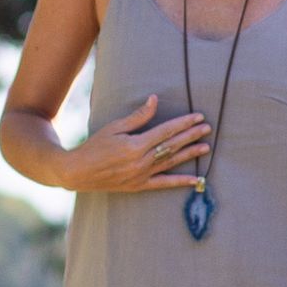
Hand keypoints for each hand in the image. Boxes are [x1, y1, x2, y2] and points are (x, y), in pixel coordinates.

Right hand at [63, 93, 209, 195]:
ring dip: (190, 155)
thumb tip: (155, 100)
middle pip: (172, 146)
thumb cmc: (95, 146)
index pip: (166, 132)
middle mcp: (141, 161)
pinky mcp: (139, 186)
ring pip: (171, 163)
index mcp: (135, 145)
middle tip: (208, 128)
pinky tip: (196, 180)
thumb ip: (138, 117)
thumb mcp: (114, 127)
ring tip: (206, 147)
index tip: (198, 117)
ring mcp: (141, 175)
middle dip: (191, 136)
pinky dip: (181, 182)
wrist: (78, 172)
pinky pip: (164, 184)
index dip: (183, 124)